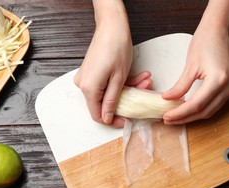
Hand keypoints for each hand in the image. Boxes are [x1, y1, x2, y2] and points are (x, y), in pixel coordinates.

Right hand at [74, 0, 136, 127]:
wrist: (112, 27)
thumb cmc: (116, 48)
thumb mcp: (118, 79)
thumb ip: (111, 101)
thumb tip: (106, 118)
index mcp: (89, 89)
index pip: (99, 115)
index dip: (113, 120)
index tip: (126, 120)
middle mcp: (83, 84)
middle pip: (105, 103)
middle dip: (127, 99)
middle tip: (143, 91)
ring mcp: (86, 78)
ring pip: (108, 92)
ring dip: (128, 89)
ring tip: (144, 80)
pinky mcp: (91, 72)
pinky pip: (106, 84)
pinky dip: (121, 82)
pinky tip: (138, 76)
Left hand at [162, 0, 228, 124]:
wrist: (220, 29)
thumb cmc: (206, 41)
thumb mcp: (190, 65)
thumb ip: (180, 86)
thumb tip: (167, 99)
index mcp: (219, 79)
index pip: (196, 104)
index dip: (180, 113)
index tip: (166, 116)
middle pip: (204, 111)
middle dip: (185, 118)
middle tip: (168, 119)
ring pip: (210, 111)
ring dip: (192, 116)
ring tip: (175, 117)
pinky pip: (215, 105)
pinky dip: (201, 109)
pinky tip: (188, 110)